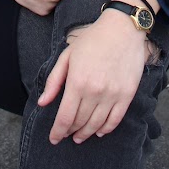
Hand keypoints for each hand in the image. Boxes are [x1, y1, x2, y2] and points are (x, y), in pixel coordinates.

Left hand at [38, 8, 147, 144]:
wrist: (122, 28)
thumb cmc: (92, 39)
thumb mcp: (67, 55)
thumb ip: (54, 80)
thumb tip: (42, 103)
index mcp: (77, 81)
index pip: (65, 117)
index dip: (58, 132)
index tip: (53, 139)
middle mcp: (95, 91)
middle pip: (80, 122)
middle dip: (70, 131)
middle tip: (66, 134)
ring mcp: (112, 94)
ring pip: (97, 125)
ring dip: (86, 133)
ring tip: (79, 136)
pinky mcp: (127, 95)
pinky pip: (115, 120)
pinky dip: (106, 129)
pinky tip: (98, 131)